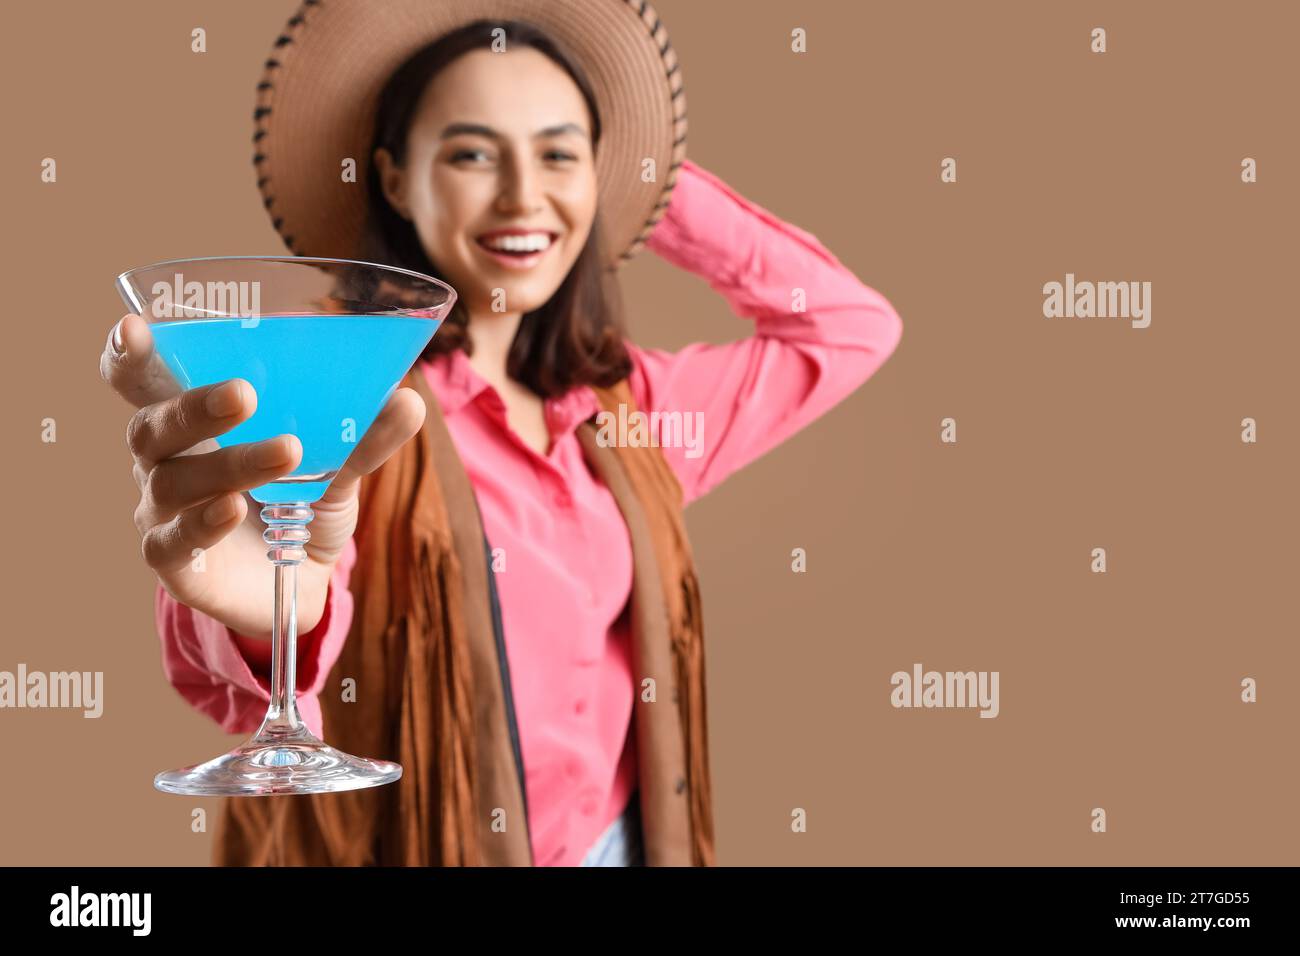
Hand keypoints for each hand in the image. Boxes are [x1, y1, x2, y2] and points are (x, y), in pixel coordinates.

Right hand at [100, 312, 425, 639]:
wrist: (299, 582)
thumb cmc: (300, 502)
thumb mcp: (338, 465)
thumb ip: (363, 434)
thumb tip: (407, 400)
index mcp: (192, 421)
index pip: (141, 379)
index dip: (129, 355)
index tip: (134, 328)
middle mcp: (164, 461)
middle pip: (153, 426)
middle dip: (194, 406)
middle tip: (244, 394)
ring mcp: (162, 513)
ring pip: (173, 482)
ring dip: (229, 463)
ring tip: (286, 453)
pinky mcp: (175, 564)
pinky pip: (174, 541)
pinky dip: (203, 523)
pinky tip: (233, 509)